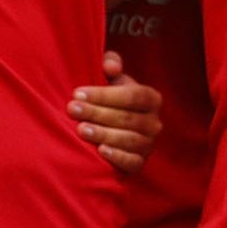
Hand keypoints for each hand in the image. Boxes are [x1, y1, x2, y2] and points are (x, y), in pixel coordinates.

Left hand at [70, 52, 162, 174]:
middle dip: (97, 113)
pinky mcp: (140, 163)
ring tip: (80, 129)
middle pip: (128, 118)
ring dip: (103, 134)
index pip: (132, 96)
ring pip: (129, 140)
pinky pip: (133, 162)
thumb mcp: (112, 79)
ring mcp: (149, 144)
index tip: (77, 93)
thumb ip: (110, 64)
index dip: (105, 95)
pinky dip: (117, 157)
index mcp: (151, 99)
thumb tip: (111, 67)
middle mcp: (154, 122)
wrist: (111, 130)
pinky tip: (100, 151)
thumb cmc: (109, 100)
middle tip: (72, 110)